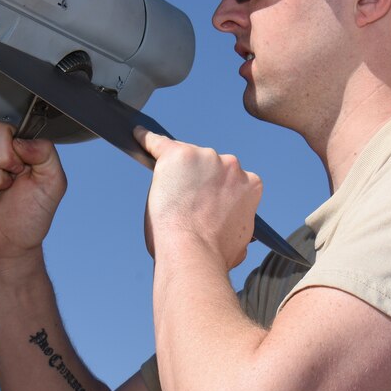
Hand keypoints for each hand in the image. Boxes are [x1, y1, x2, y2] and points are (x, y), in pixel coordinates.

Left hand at [135, 127, 261, 269]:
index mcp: (251, 184)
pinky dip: (147, 140)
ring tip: (167, 196)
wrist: (193, 253)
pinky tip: (139, 137)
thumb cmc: (213, 253)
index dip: (218, 192)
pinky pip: (157, 143)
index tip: (208, 203)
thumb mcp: (240, 239)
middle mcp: (231, 165)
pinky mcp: (176, 154)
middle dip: (201, 180)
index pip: (232, 179)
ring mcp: (204, 157)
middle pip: (211, 165)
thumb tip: (233, 231)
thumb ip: (238, 224)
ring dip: (179, 172)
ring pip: (187, 158)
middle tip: (186, 204)